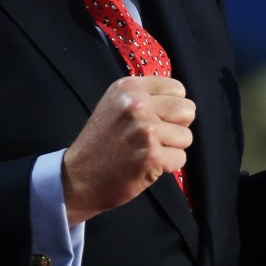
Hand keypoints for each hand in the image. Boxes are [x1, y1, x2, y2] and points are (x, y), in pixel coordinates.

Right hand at [62, 76, 194, 225]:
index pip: (177, 89)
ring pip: (186, 136)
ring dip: (171, 148)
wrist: (78, 178)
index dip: (171, 107)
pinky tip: (146, 166)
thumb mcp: (116, 105)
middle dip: (176, 127)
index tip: (154, 119)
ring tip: (146, 151)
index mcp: (129, 87)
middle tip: (154, 138)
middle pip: (187, 110)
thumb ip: (146, 97)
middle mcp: (137, 104)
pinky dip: (167, 166)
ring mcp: (145, 130)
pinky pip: (180, 158)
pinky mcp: (151, 156)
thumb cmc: (102, 142)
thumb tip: (183, 102)